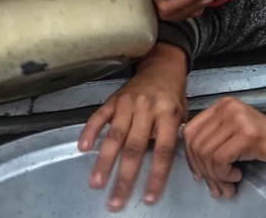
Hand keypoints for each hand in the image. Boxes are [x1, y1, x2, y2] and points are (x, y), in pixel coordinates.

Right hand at [78, 43, 187, 211]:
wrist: (162, 66)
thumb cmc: (173, 95)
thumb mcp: (182, 114)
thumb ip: (174, 137)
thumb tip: (170, 167)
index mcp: (169, 114)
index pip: (163, 150)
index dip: (156, 175)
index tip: (148, 197)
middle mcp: (148, 108)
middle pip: (135, 147)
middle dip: (125, 177)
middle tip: (116, 199)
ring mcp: (129, 103)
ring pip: (115, 135)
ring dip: (104, 161)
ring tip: (96, 182)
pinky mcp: (114, 99)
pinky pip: (99, 116)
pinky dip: (90, 132)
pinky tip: (83, 148)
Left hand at [182, 97, 265, 198]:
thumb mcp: (233, 137)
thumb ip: (212, 142)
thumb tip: (192, 164)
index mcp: (223, 106)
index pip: (189, 133)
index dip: (191, 159)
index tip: (201, 173)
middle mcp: (229, 107)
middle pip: (196, 145)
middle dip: (205, 172)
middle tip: (219, 185)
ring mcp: (239, 119)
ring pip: (206, 154)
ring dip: (216, 176)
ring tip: (229, 182)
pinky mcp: (248, 134)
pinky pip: (220, 160)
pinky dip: (225, 175)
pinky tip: (238, 175)